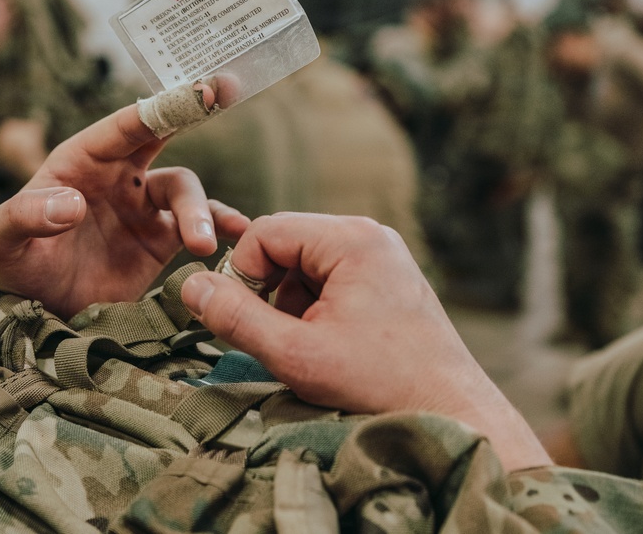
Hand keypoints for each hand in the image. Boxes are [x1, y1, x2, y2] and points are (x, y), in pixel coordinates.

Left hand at [0, 90, 249, 318]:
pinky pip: (198, 226)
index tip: (196, 90)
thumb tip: (72, 204)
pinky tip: (237, 235)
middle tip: (225, 95)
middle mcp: (117, 175)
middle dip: (192, 110)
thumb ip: (24, 215)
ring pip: (184, 191)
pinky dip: (221, 225)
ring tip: (201, 244)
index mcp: (80, 161)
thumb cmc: (13, 266)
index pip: (123, 127)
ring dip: (199, 211)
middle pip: (162, 137)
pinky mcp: (160, 242)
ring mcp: (142, 207)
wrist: (35, 316)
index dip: (159, 106)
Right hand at [180, 212, 551, 471]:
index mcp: (351, 239)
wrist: (453, 410)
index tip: (243, 319)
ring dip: (290, 302)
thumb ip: (236, 318)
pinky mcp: (387, 276)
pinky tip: (327, 342)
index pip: (266, 232)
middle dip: (269, 290)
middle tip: (278, 337)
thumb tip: (190, 287)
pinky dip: (314, 307)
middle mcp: (369, 234)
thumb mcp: (295, 354)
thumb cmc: (379, 383)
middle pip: (285, 244)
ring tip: (308, 345)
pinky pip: (329, 276)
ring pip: (304, 263)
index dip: (242, 274)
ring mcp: (382, 254)